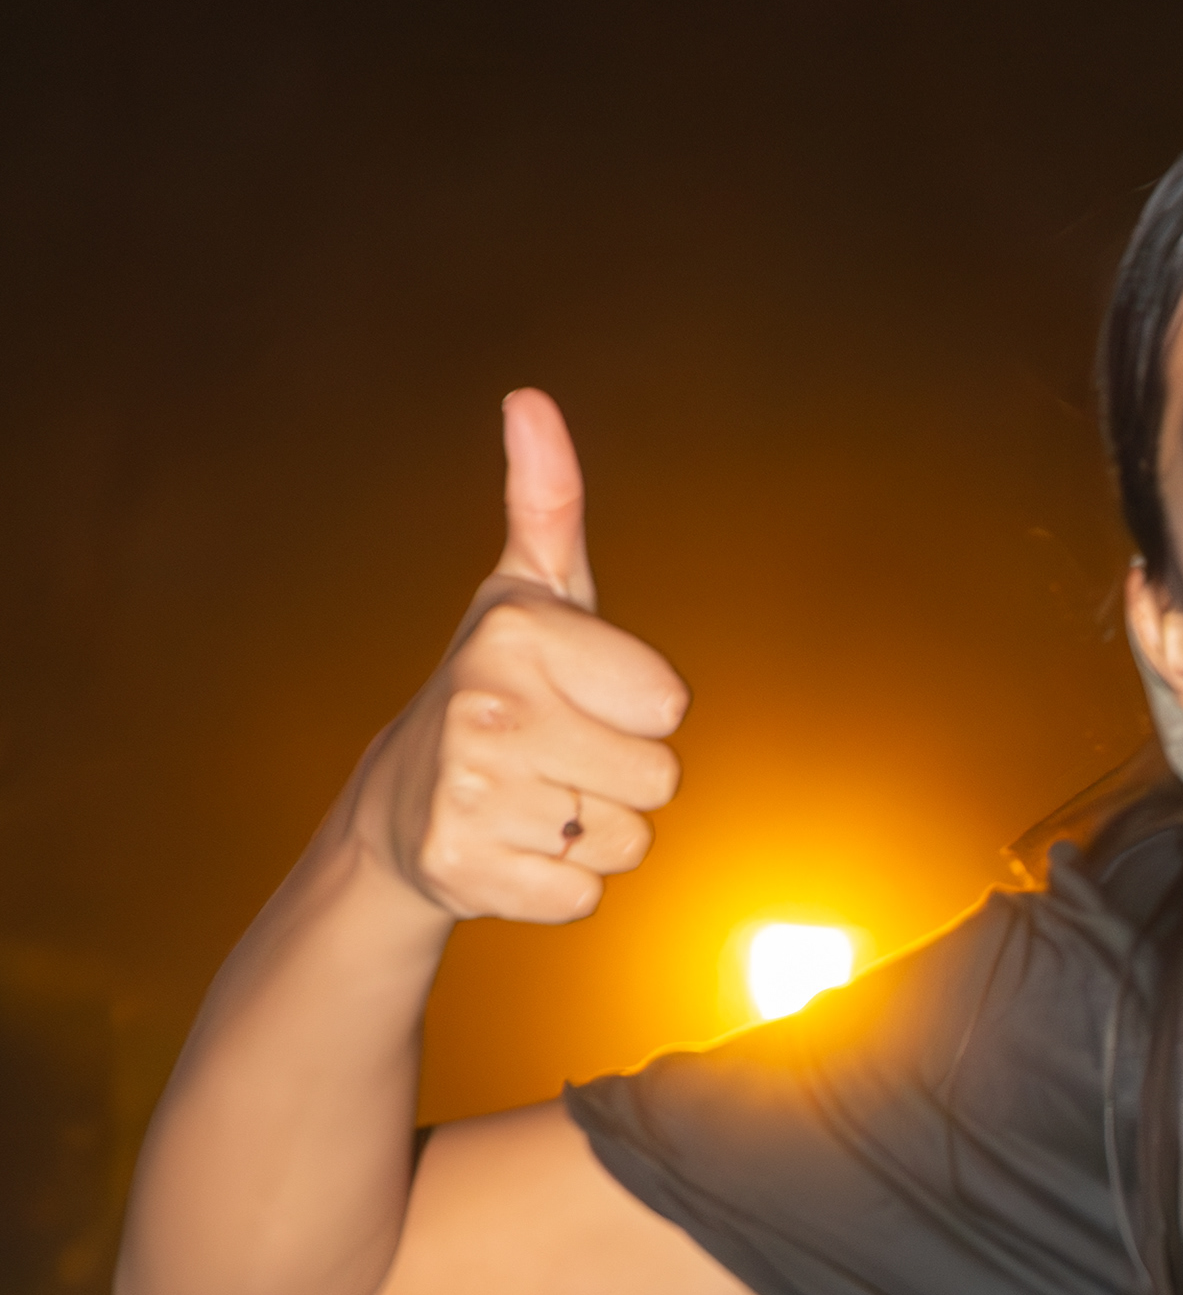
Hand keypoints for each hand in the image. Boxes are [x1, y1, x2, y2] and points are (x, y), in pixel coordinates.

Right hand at [356, 392, 688, 929]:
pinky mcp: (464, 869)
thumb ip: (548, 499)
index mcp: (519, 633)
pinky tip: (511, 846)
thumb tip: (528, 399)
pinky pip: (584, 896)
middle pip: (660, 780)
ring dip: (592, 832)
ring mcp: (471, 793)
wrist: (401, 803)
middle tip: (553, 757)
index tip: (577, 697)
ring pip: (626, 843)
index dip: (636, 710)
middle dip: (620, 778)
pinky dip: (558, 885)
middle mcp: (488, 706)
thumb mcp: (529, 590)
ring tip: (531, 799)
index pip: (669, 704)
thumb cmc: (498, 684)